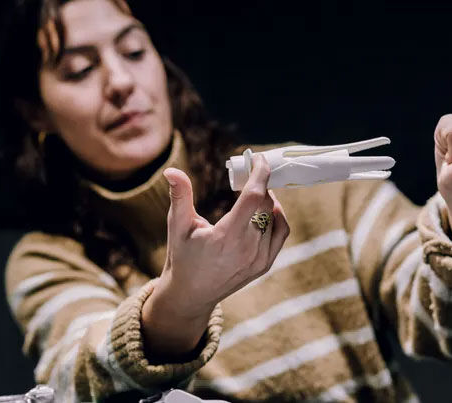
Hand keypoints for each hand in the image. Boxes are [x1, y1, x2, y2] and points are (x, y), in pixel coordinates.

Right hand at [141, 153, 289, 356]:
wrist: (191, 293)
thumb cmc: (182, 256)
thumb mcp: (177, 225)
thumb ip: (180, 195)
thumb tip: (171, 170)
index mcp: (226, 236)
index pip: (254, 196)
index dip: (259, 173)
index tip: (257, 158)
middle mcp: (247, 248)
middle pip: (266, 204)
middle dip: (260, 183)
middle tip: (249, 171)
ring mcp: (259, 259)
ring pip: (275, 217)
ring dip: (267, 199)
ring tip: (254, 190)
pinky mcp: (265, 264)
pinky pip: (280, 232)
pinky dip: (276, 216)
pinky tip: (265, 209)